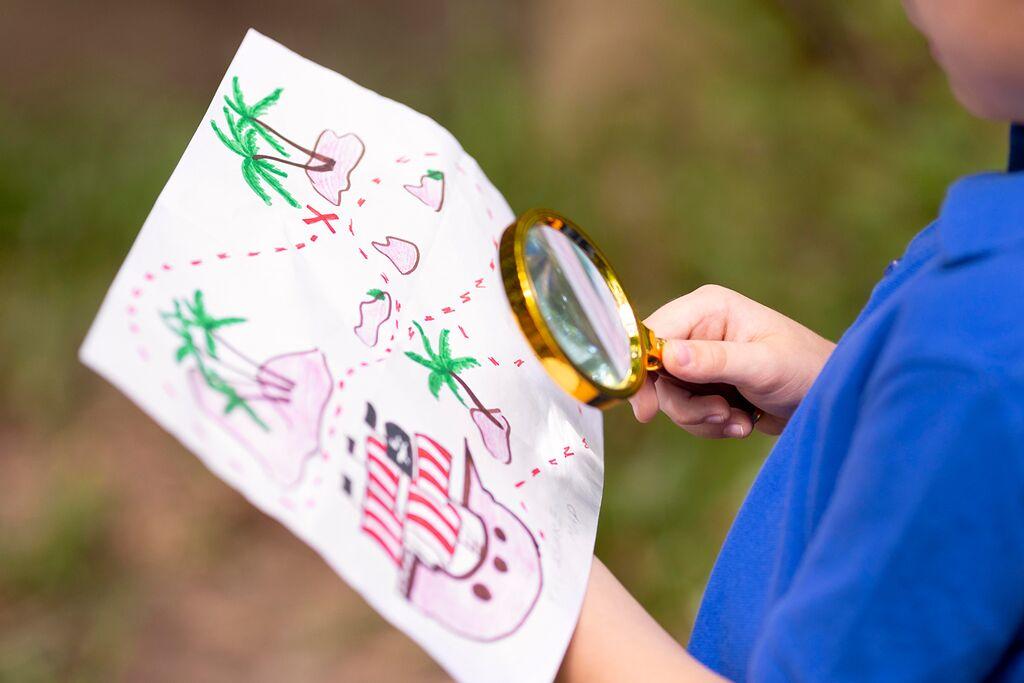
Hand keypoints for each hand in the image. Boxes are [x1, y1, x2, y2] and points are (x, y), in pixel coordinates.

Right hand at [630, 285, 834, 437]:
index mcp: (707, 308)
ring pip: (670, 398)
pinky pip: (686, 412)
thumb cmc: (805, 368)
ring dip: (701, 418)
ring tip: (737, 420)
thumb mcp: (762, 365)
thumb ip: (715, 360)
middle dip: (685, 404)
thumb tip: (667, 356)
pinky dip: (710, 425)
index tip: (646, 408)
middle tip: (718, 415)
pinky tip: (741, 422)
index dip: (643, 371)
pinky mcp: (705, 386)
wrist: (830, 399)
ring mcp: (699, 360)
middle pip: (656, 373)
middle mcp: (697, 329)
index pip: (652, 334)